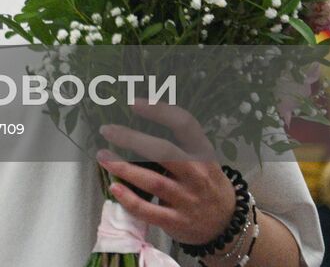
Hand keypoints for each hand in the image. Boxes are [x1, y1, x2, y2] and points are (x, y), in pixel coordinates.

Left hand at [96, 100, 235, 247]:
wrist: (226, 225)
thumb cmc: (206, 185)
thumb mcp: (202, 161)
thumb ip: (178, 145)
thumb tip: (136, 124)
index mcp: (203, 154)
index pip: (185, 125)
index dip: (160, 111)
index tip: (134, 103)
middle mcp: (197, 175)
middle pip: (164, 152)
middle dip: (132, 139)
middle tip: (107, 130)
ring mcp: (187, 200)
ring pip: (153, 181)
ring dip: (124, 167)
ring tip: (102, 155)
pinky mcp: (176, 222)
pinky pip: (149, 211)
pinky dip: (129, 199)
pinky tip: (114, 187)